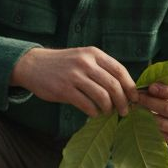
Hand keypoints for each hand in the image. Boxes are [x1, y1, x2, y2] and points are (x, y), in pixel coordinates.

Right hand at [10, 47, 136, 117]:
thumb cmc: (63, 65)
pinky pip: (86, 105)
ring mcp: (74, 76)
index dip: (130, 86)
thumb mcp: (83, 58)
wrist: (33, 65)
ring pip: (102, 96)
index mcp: (93, 54)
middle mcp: (85, 62)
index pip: (120, 70)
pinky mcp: (64, 90)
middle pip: (113, 85)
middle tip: (125, 111)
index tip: (135, 98)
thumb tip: (124, 89)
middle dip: (123, 101)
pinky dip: (94, 112)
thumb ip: (101, 69)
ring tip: (109, 113)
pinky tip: (94, 114)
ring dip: (109, 108)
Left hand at [135, 82, 167, 145]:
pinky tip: (139, 117)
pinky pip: (157, 132)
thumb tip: (148, 86)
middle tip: (138, 97)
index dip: (163, 91)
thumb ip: (165, 88)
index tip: (150, 87)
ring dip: (146, 114)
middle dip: (150, 101)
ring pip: (161, 122)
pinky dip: (146, 124)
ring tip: (136, 107)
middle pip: (167, 109)